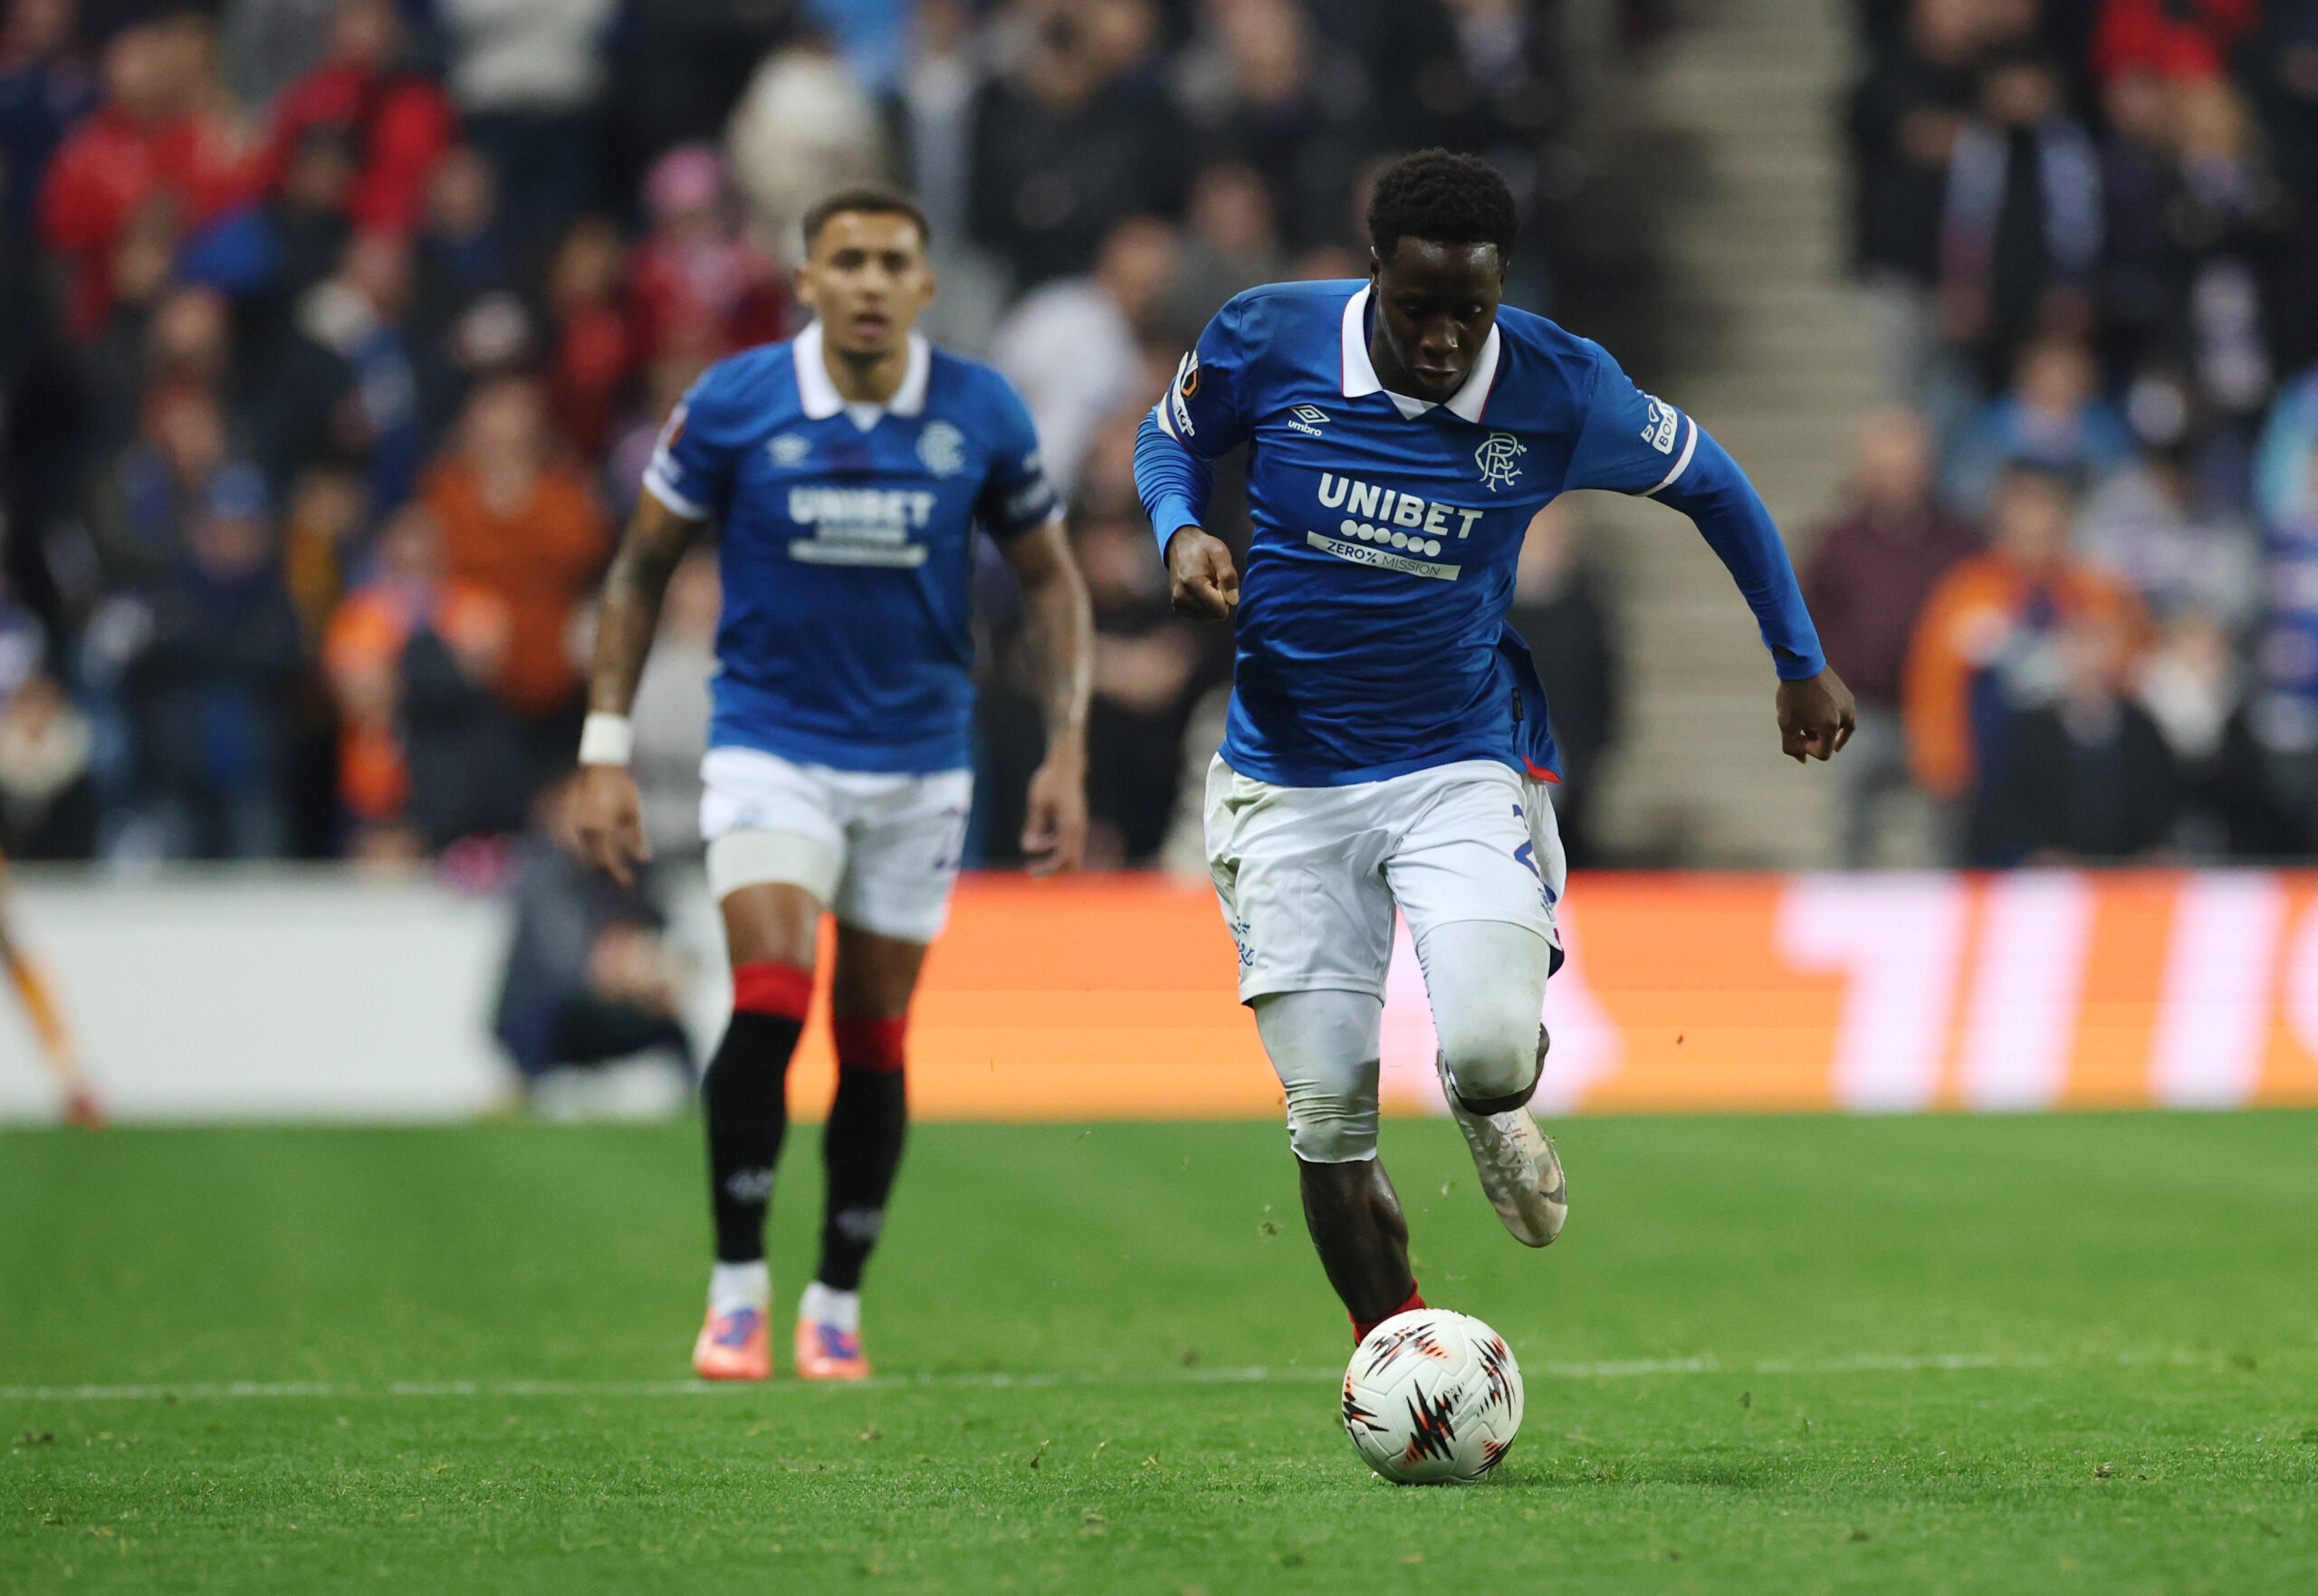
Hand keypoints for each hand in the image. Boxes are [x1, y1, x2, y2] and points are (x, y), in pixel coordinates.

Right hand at [574, 763, 649, 884]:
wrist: (600, 769)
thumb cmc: (621, 790)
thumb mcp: (633, 814)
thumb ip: (635, 838)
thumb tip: (644, 858)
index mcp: (601, 830)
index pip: (609, 860)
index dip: (619, 873)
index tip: (628, 882)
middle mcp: (586, 830)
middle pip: (596, 860)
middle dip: (610, 868)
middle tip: (624, 874)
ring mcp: (578, 825)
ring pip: (588, 852)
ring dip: (601, 859)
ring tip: (616, 861)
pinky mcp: (575, 820)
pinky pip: (583, 842)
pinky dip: (594, 848)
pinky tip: (605, 847)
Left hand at [1020, 750, 1087, 876]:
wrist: (1066, 765)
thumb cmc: (1050, 781)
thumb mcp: (1037, 803)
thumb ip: (1034, 827)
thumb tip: (1027, 849)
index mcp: (1070, 826)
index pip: (1061, 859)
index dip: (1046, 869)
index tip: (1030, 869)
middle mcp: (1078, 828)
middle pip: (1071, 862)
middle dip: (1053, 868)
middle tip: (1032, 868)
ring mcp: (1079, 825)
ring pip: (1070, 853)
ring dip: (1053, 856)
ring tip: (1032, 845)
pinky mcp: (1076, 821)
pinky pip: (1067, 842)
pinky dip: (1054, 845)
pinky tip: (1041, 835)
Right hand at [1165, 526, 1239, 618]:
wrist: (1180, 545)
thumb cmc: (1202, 547)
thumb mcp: (1220, 553)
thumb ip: (1228, 575)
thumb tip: (1233, 601)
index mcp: (1191, 583)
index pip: (1219, 609)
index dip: (1226, 595)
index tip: (1220, 580)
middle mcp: (1181, 597)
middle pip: (1214, 615)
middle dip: (1220, 600)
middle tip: (1215, 581)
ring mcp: (1177, 604)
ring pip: (1209, 616)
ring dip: (1213, 602)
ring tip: (1208, 584)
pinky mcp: (1178, 607)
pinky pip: (1201, 615)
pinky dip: (1206, 605)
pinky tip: (1202, 590)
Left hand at [1777, 667, 1856, 763]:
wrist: (1801, 663)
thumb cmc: (1792, 694)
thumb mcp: (1786, 724)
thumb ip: (1792, 746)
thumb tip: (1802, 760)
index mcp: (1831, 727)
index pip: (1823, 754)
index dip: (1806, 749)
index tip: (1796, 734)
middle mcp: (1845, 717)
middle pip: (1829, 741)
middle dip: (1814, 738)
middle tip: (1799, 724)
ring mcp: (1850, 706)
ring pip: (1838, 730)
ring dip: (1823, 730)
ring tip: (1807, 719)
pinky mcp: (1849, 697)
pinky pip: (1845, 718)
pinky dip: (1835, 724)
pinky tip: (1829, 727)